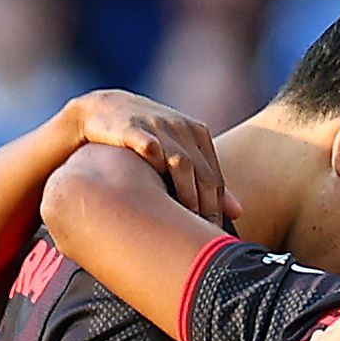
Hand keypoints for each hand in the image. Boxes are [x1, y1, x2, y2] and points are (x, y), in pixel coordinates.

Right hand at [64, 90, 236, 226]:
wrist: (100, 109)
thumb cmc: (146, 137)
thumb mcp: (178, 152)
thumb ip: (205, 178)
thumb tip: (239, 213)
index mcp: (197, 132)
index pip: (214, 176)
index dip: (217, 206)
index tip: (215, 230)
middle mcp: (180, 127)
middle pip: (202, 173)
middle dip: (206, 205)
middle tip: (204, 230)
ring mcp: (157, 125)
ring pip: (182, 164)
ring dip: (187, 194)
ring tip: (187, 219)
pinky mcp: (132, 127)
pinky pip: (151, 150)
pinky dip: (158, 170)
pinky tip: (157, 195)